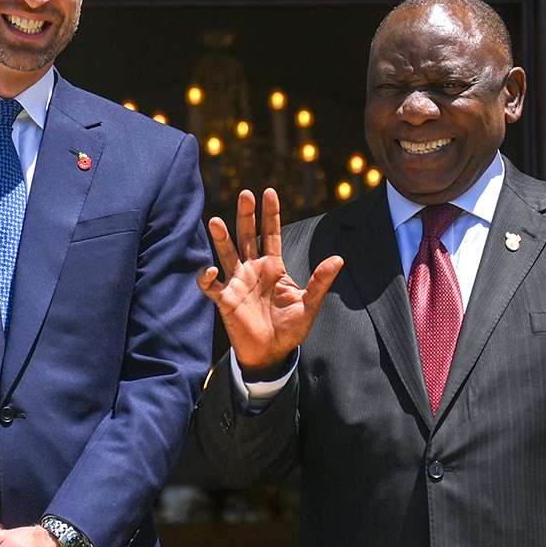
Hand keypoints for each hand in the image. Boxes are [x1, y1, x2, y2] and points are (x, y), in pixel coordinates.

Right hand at [196, 188, 342, 372]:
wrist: (272, 354)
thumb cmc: (291, 330)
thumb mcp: (310, 305)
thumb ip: (320, 282)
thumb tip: (339, 259)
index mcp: (274, 267)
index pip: (272, 234)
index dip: (271, 214)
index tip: (270, 192)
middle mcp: (254, 270)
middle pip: (248, 237)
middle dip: (246, 216)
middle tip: (245, 194)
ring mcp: (238, 283)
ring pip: (227, 254)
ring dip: (221, 238)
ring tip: (215, 220)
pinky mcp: (225, 300)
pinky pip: (211, 286)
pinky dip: (206, 278)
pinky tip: (210, 271)